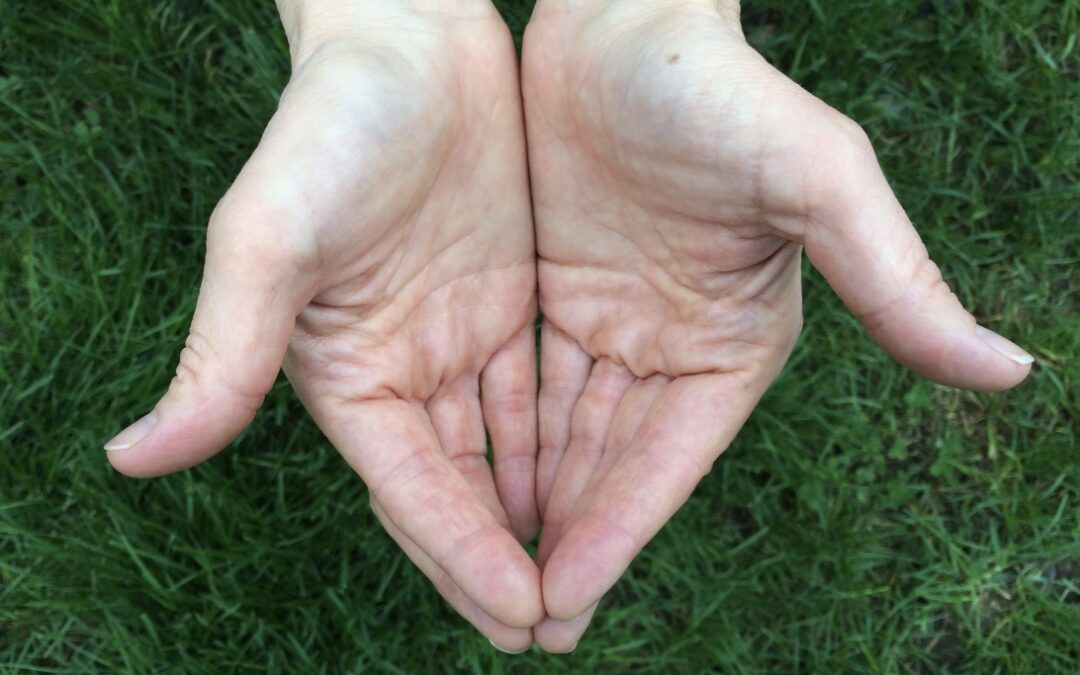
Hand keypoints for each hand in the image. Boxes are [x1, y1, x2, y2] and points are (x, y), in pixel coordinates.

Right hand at [106, 0, 542, 649]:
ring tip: (583, 585)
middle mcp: (403, 370)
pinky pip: (540, 393)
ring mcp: (459, 339)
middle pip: (459, 488)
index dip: (462, 552)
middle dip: (502, 561)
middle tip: (555, 634)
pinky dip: (564, 446)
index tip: (521, 611)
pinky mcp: (509, 304)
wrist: (408, 37)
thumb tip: (132, 458)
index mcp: (347, 373)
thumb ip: (224, 353)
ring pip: (506, 452)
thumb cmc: (331, 125)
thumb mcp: (271, 238)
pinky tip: (597, 491)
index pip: (412, 488)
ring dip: (541, 518)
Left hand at [522, 0, 1032, 650]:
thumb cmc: (720, 88)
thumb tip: (1012, 372)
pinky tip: (463, 485)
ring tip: (481, 576)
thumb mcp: (815, 179)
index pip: (668, 464)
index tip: (563, 603)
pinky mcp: (551, 293)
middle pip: (609, 466)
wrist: (626, 14)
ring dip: (527, 504)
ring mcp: (607, 323)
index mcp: (733, 345)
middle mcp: (671, 347)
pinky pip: (523, 382)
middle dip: (567, 543)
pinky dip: (500, 436)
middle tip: (516, 626)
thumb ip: (893, 279)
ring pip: (559, 434)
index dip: (617, 534)